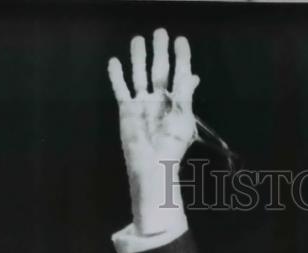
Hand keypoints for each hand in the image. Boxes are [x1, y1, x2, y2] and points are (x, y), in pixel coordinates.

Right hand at [108, 29, 199, 234]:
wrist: (152, 164)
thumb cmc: (172, 145)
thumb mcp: (183, 118)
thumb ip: (185, 95)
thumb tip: (193, 75)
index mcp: (177, 101)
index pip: (180, 74)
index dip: (181, 57)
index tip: (181, 40)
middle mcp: (160, 99)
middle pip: (160, 69)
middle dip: (160, 51)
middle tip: (160, 32)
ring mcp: (143, 103)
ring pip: (140, 74)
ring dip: (139, 57)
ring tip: (138, 39)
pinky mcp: (127, 109)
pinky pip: (121, 88)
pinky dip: (117, 76)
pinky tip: (114, 61)